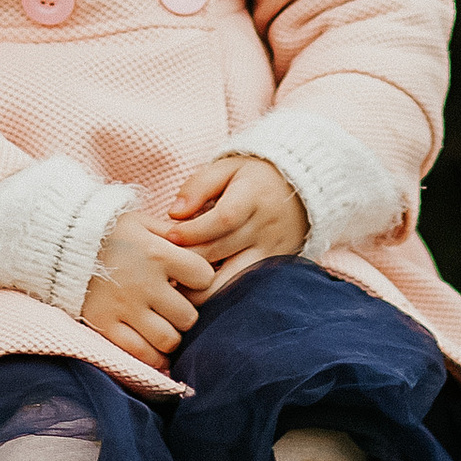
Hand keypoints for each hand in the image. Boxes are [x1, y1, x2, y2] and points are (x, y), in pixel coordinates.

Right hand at [80, 209, 213, 365]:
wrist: (58, 241)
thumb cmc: (105, 230)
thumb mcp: (140, 222)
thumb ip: (172, 234)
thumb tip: (202, 244)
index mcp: (157, 254)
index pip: (204, 277)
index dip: (201, 279)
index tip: (190, 278)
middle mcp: (144, 283)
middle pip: (188, 316)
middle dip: (186, 312)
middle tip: (174, 305)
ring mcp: (124, 308)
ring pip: (169, 340)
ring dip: (171, 335)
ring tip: (162, 325)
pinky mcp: (105, 325)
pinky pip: (140, 353)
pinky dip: (152, 356)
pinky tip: (152, 347)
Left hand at [169, 153, 306, 292]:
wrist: (298, 190)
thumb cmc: (253, 178)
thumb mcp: (227, 168)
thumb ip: (199, 186)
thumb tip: (174, 213)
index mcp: (253, 197)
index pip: (223, 219)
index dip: (194, 231)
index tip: (169, 237)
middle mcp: (264, 227)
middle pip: (222, 252)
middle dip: (188, 260)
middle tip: (162, 264)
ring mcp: (271, 251)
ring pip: (233, 280)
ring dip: (202, 286)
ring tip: (177, 284)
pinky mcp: (273, 268)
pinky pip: (244, 288)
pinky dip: (220, 292)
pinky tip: (199, 289)